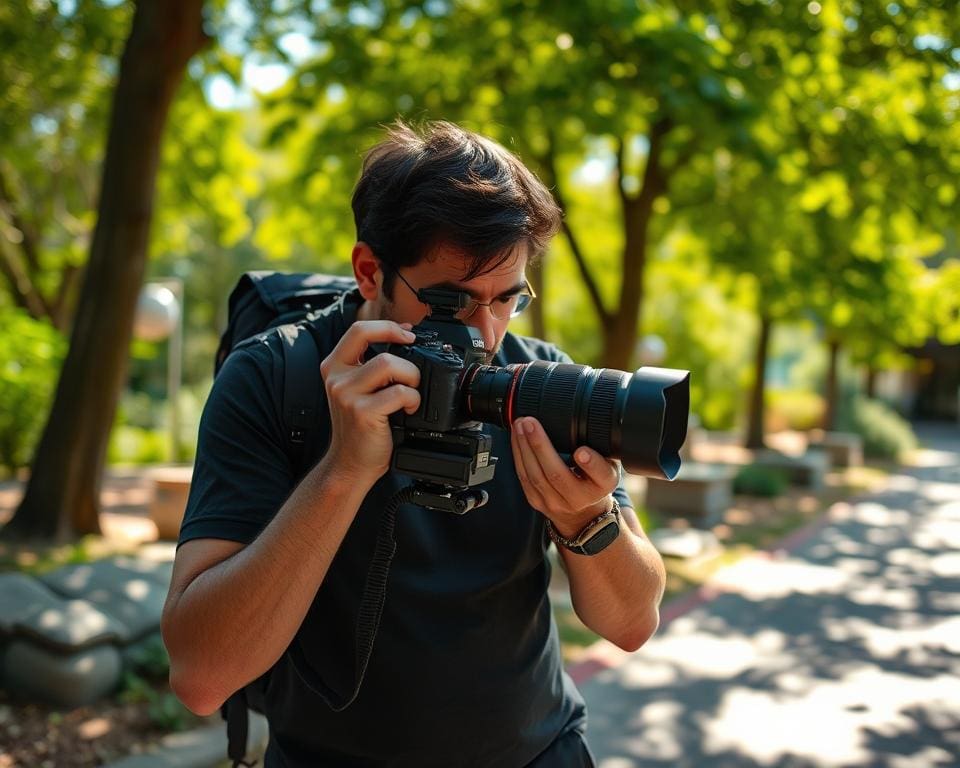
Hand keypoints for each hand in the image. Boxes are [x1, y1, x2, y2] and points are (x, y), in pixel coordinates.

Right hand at [320, 320, 420, 484]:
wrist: (350, 464)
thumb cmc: (360, 428)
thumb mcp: (359, 390)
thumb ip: (371, 366)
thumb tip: (405, 339)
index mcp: (334, 367)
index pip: (358, 329)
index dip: (387, 326)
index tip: (407, 334)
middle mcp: (336, 377)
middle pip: (373, 340)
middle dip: (399, 349)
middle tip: (412, 373)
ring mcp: (346, 394)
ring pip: (388, 364)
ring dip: (410, 377)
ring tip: (411, 394)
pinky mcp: (362, 412)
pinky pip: (398, 392)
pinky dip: (412, 399)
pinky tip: (409, 410)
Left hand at [510, 416, 619, 538]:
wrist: (582, 514)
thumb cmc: (594, 481)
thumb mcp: (608, 466)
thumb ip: (602, 449)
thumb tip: (591, 420)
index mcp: (602, 486)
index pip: (601, 476)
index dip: (591, 464)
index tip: (582, 451)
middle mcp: (579, 498)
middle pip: (557, 474)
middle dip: (540, 446)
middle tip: (530, 422)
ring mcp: (555, 503)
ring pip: (535, 476)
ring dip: (524, 447)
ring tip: (520, 425)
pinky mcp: (536, 501)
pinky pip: (524, 477)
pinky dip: (518, 455)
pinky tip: (516, 437)